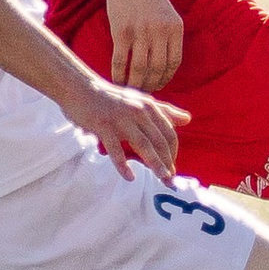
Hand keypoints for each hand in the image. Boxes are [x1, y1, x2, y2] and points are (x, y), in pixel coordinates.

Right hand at [62, 80, 188, 181]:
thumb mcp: (140, 100)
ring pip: (143, 145)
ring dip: (155, 164)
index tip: (173, 168)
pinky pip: (116, 150)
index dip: (173, 152)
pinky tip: (130, 177)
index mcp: (148, 106)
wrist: (80, 88)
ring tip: (162, 179)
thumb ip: (165, 110)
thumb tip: (188, 119)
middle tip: (170, 181)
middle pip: (159, 141)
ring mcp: (120, 119)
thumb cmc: (112, 98)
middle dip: (168, 162)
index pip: (168, 133)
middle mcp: (138, 111)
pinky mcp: (103, 126)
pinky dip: (123, 165)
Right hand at [100, 0, 183, 91]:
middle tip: (144, 92)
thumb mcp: (168, 15)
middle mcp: (160, 31)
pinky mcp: (121, 32)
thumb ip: (169, 38)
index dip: (166, 77)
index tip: (159, 84)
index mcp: (175, 28)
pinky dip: (119, 75)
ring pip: (139, 69)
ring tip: (132, 90)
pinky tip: (117, 81)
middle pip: (157, 68)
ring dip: (136, 84)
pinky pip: (121, 61)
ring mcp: (140, 32)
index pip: (174, 62)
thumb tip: (166, 69)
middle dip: (151, 84)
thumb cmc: (149, 0)